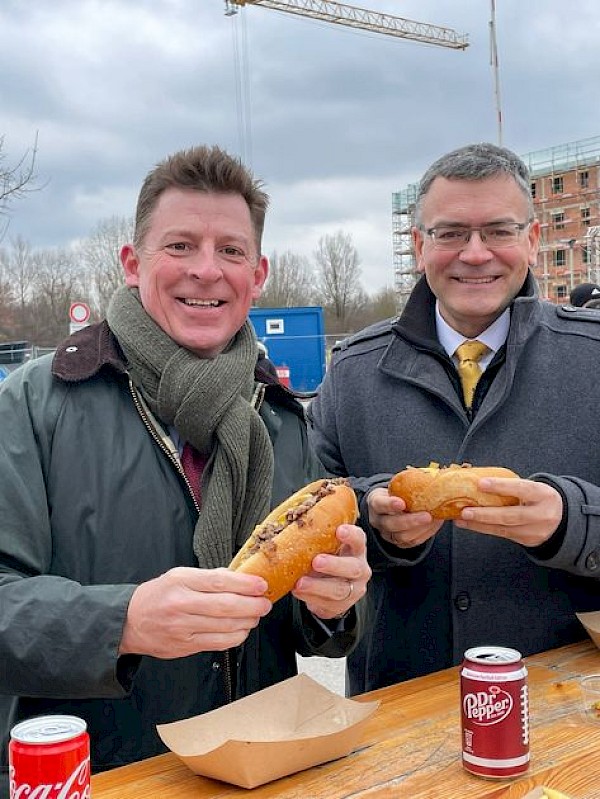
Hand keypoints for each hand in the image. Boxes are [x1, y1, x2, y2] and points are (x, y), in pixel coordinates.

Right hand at [120, 567, 271, 657]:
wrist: (130, 622)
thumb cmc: (158, 595)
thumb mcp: (178, 576)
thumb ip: (208, 577)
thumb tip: (238, 578)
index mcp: (181, 582)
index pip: (219, 582)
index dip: (244, 584)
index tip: (261, 584)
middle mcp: (181, 604)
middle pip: (226, 606)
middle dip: (252, 605)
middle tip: (265, 603)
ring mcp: (183, 628)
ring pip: (225, 627)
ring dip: (248, 621)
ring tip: (256, 615)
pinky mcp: (185, 646)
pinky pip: (218, 644)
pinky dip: (236, 637)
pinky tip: (242, 630)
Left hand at [291, 524, 370, 619]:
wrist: (329, 587)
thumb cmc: (325, 557)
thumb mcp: (324, 546)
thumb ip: (315, 536)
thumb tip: (286, 523)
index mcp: (355, 548)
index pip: (359, 539)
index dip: (350, 535)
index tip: (339, 530)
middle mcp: (359, 568)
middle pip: (353, 567)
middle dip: (333, 565)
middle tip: (316, 561)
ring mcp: (354, 589)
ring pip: (340, 590)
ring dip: (318, 586)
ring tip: (300, 583)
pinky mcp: (343, 606)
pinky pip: (329, 605)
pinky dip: (311, 598)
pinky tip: (298, 592)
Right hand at [368, 487, 442, 548]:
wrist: (391, 506)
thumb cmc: (397, 492)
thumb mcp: (397, 484)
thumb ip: (409, 482)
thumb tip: (432, 474)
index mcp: (375, 502)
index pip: (379, 504)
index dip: (389, 504)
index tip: (402, 503)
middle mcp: (378, 520)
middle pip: (391, 524)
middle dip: (410, 521)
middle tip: (427, 516)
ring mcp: (387, 533)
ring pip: (402, 536)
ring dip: (421, 529)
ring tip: (435, 520)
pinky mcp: (398, 542)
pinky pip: (411, 542)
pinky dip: (425, 534)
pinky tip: (434, 525)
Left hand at [458, 477, 563, 546]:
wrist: (562, 520)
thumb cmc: (539, 498)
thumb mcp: (534, 488)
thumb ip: (513, 486)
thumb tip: (477, 479)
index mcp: (543, 494)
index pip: (521, 489)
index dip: (501, 486)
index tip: (481, 483)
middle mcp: (541, 514)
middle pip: (510, 515)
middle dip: (485, 514)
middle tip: (465, 510)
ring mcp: (534, 530)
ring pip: (503, 528)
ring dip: (479, 524)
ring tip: (460, 519)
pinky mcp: (527, 540)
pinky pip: (502, 534)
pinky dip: (484, 529)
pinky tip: (469, 524)